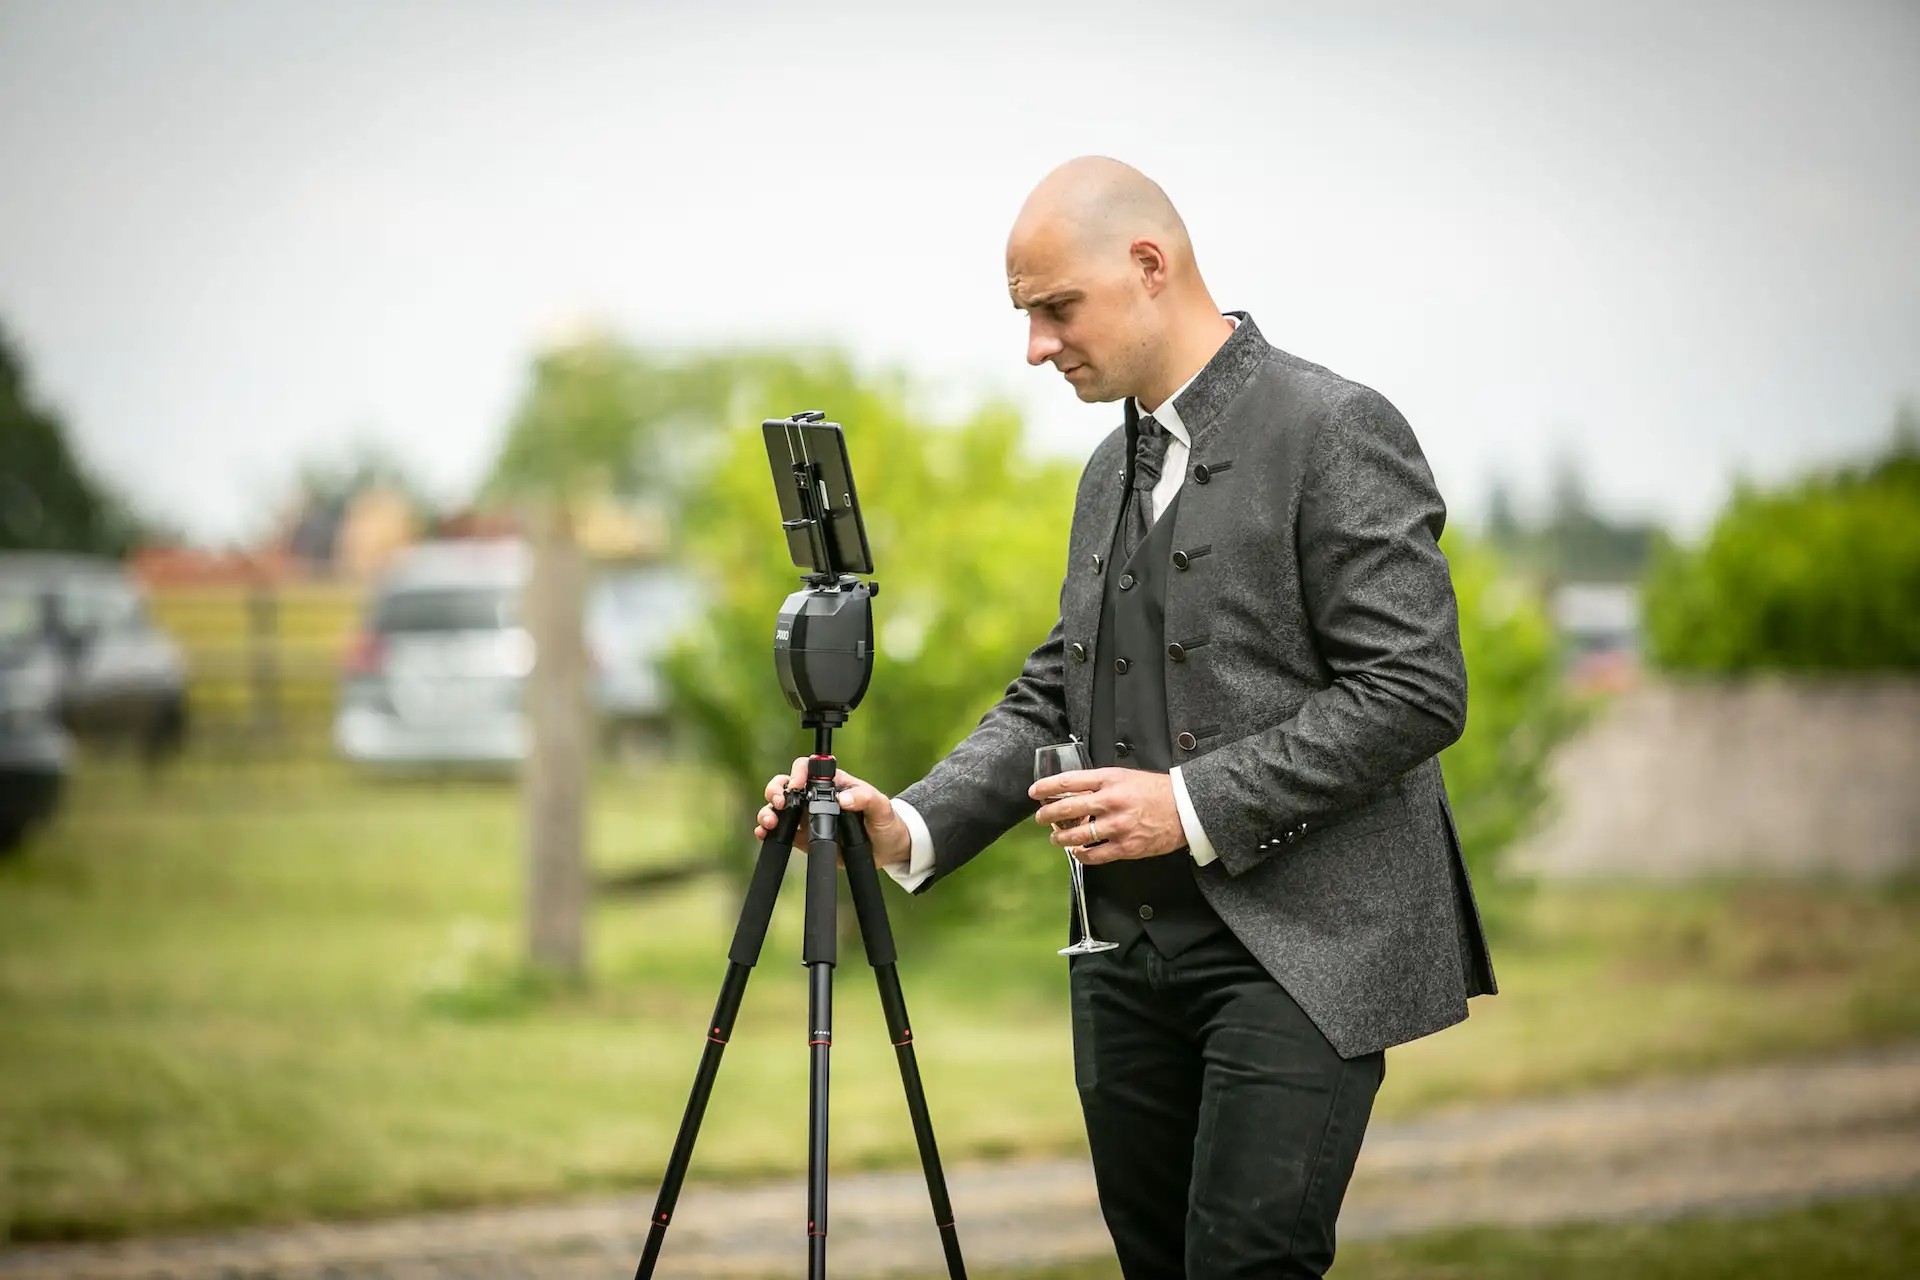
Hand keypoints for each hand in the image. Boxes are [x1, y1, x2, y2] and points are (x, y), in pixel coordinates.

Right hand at [754, 756, 913, 867]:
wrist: (886, 848)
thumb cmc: (884, 821)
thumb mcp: (881, 807)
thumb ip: (865, 798)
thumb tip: (843, 799)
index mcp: (831, 783)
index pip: (806, 768)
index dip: (797, 773)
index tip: (796, 786)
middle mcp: (815, 797)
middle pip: (784, 784)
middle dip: (774, 790)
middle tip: (777, 802)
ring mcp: (806, 817)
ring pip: (777, 808)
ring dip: (767, 812)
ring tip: (769, 822)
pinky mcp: (803, 837)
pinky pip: (780, 832)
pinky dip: (768, 832)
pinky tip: (764, 834)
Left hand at [1029, 768, 1184, 864]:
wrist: (1186, 808)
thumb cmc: (1157, 790)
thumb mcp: (1126, 776)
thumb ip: (1101, 783)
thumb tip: (1073, 791)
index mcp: (1109, 780)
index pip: (1068, 781)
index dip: (1046, 787)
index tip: (1034, 792)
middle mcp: (1110, 801)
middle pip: (1067, 808)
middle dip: (1047, 815)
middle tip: (1040, 817)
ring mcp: (1117, 826)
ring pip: (1076, 836)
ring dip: (1060, 839)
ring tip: (1056, 838)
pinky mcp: (1125, 846)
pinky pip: (1094, 855)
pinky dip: (1081, 855)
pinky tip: (1078, 852)